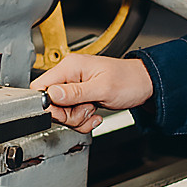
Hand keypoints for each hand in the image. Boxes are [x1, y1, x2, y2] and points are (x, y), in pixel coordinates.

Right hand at [33, 54, 152, 131]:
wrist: (145, 84)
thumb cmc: (129, 81)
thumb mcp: (102, 89)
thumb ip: (75, 93)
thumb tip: (51, 95)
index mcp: (70, 67)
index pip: (41, 87)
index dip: (49, 104)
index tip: (64, 112)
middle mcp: (69, 75)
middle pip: (51, 103)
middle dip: (67, 114)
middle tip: (85, 111)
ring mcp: (74, 86)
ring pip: (62, 111)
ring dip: (77, 118)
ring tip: (93, 111)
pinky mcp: (80, 96)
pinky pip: (72, 114)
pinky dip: (82, 120)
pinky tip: (94, 115)